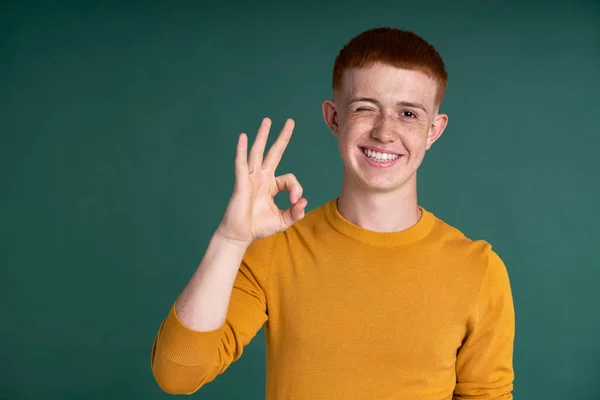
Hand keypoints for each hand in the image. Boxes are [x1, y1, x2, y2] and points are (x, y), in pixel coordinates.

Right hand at [216, 118, 306, 245]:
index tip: (295, 202)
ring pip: (257, 152)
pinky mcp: (241, 182)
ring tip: (267, 120)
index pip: (289, 179)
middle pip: (274, 153)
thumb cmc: (258, 227)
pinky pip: (241, 163)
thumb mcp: (283, 220)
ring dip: (262, 136)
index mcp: (271, 185)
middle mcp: (261, 178)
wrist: (240, 235)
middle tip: (290, 121)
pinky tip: (243, 137)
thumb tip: (304, 201)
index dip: (296, 188)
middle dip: (282, 137)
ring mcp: (251, 178)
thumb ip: (296, 212)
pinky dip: (241, 150)